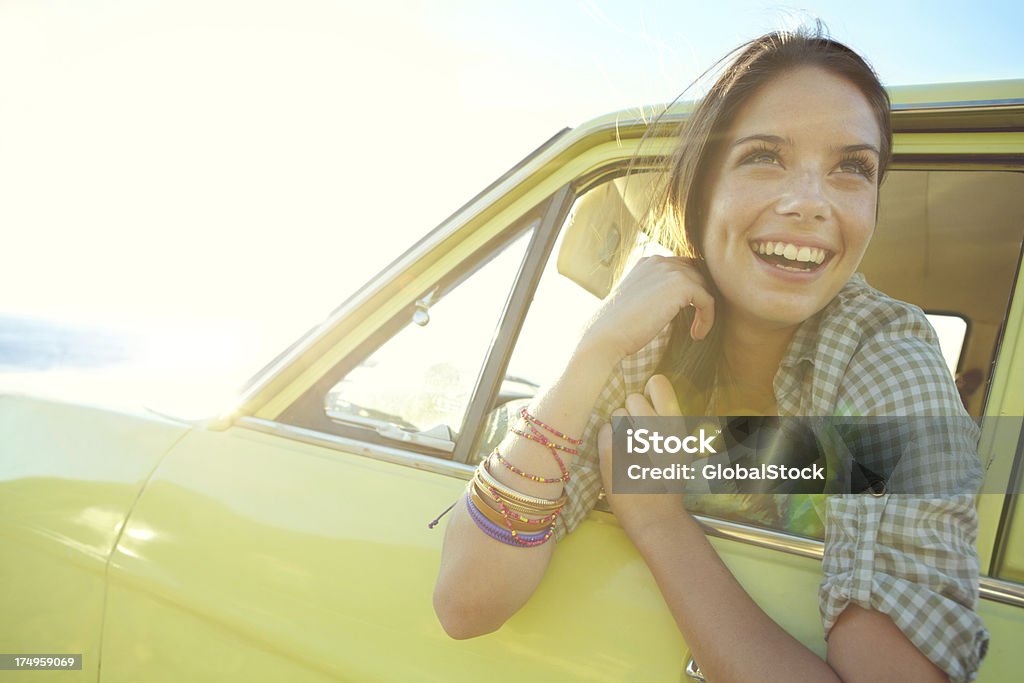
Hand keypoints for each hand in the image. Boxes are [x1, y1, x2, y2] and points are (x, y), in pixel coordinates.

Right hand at [578, 256, 714, 365]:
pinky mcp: (681, 285)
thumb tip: (678, 303)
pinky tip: (696, 335)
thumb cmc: (618, 327)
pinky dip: (707, 319)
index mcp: (647, 262)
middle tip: (698, 322)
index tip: (690, 313)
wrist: (605, 335)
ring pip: (704, 286)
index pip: (682, 267)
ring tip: (696, 331)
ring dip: (705, 310)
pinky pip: (707, 301)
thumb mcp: (638, 301)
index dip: (691, 289)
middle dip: (700, 298)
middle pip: (697, 274)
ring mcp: (670, 270)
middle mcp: (659, 261)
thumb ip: (656, 293)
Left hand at [598, 374, 688, 541]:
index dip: (651, 390)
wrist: (656, 516)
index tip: (649, 401)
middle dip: (632, 411)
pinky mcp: (610, 452)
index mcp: (675, 425)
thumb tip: (652, 399)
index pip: (657, 383)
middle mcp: (654, 428)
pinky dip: (607, 440)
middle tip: (637, 432)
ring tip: (627, 447)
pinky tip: (616, 456)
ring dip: (619, 426)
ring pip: (616, 413)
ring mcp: (630, 438)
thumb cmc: (668, 482)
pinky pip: (603, 430)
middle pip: (633, 398)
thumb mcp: (681, 449)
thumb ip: (668, 423)